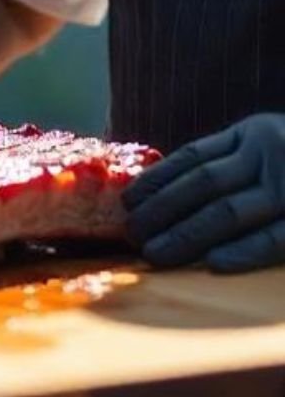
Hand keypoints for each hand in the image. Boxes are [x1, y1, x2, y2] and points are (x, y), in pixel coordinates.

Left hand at [123, 113, 284, 272]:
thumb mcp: (266, 148)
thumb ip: (227, 161)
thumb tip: (158, 194)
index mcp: (252, 133)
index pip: (192, 157)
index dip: (155, 180)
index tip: (127, 202)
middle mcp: (269, 151)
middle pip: (202, 183)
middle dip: (160, 210)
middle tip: (132, 234)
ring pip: (228, 210)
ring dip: (186, 234)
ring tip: (154, 253)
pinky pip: (275, 238)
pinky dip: (243, 251)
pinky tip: (212, 263)